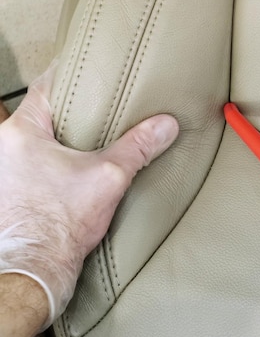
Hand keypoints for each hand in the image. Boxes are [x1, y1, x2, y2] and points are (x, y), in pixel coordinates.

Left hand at [0, 66, 178, 326]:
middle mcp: (3, 149)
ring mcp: (3, 172)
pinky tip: (75, 169)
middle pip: (40, 113)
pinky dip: (52, 160)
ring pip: (34, 140)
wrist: (33, 269)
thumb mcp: (109, 177)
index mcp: (22, 133)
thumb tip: (166, 125)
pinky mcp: (8, 193)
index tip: (86, 66)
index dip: (68, 73)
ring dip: (59, 137)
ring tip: (89, 136)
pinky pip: (31, 163)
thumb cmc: (59, 224)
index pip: (44, 86)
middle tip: (97, 103)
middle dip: (68, 109)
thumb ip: (138, 147)